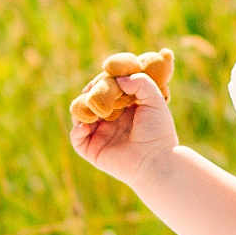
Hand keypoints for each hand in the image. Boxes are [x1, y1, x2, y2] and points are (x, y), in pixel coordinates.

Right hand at [69, 72, 178, 187]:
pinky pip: (76, 138)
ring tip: (95, 107)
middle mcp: (110, 120)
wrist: (157, 161)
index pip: (106, 88)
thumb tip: (118, 79)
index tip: (107, 73)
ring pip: (80, 115)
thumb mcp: (154, 100)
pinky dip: (78, 129)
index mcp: (124, 108)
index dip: (104, 80)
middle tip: (97, 90)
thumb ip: (140, 82)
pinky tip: (88, 124)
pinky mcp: (93, 150)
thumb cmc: (158, 132)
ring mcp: (100, 135)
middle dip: (92, 92)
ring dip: (83, 108)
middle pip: (90, 99)